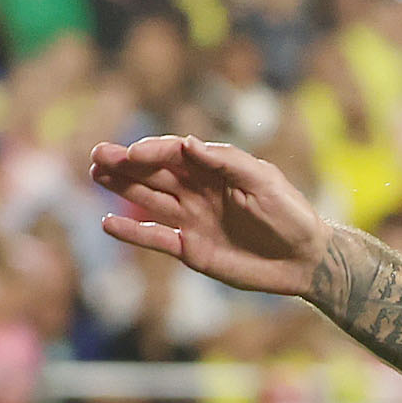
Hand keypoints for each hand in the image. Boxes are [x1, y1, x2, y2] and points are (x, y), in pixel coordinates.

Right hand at [90, 136, 330, 298]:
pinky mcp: (192, 249)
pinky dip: (133, 232)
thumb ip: (226, 161)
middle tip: (97, 155)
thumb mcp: (264, 181)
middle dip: (125, 163)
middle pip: (154, 173)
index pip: (174, 153)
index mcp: (214, 170)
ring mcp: (192, 220)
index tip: (132, 153)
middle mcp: (197, 191)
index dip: (152, 151)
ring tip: (95, 175)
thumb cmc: (290, 214)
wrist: (306, 259)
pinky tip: (109, 223)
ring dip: (122, 187)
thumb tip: (188, 143)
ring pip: (149, 200)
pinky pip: (156, 238)